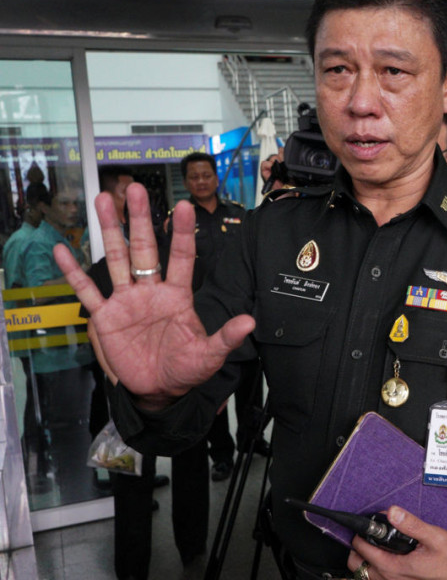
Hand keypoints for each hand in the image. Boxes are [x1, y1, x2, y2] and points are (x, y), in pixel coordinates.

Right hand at [54, 185, 254, 408]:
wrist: (159, 390)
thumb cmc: (186, 368)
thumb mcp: (209, 355)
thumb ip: (226, 337)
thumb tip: (249, 323)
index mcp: (178, 295)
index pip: (182, 257)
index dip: (182, 233)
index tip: (184, 206)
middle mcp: (151, 291)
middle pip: (145, 248)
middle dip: (140, 219)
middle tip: (133, 189)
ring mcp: (127, 300)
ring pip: (117, 259)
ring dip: (110, 231)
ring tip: (104, 201)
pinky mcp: (105, 317)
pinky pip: (87, 291)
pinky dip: (73, 272)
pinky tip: (63, 250)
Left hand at [347, 506, 446, 579]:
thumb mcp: (435, 537)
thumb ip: (411, 524)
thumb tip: (392, 512)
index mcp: (395, 568)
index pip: (363, 551)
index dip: (361, 535)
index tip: (367, 524)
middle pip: (357, 566)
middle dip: (357, 549)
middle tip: (369, 533)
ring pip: (366, 575)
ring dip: (366, 559)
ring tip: (378, 543)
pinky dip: (376, 569)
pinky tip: (390, 557)